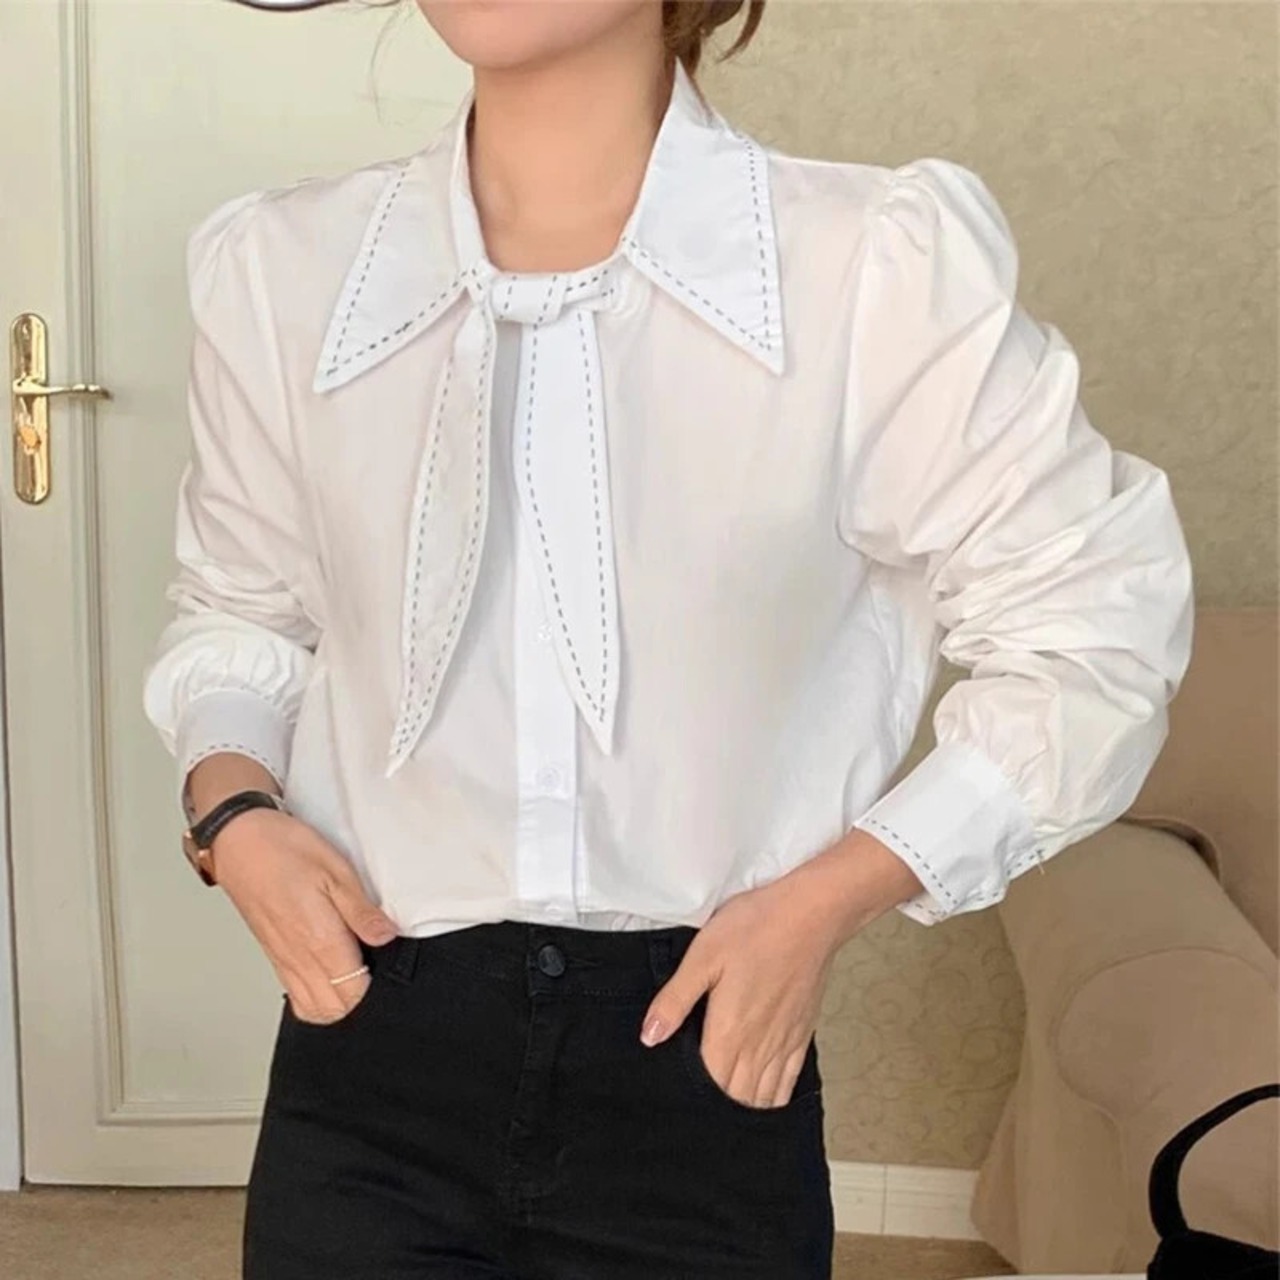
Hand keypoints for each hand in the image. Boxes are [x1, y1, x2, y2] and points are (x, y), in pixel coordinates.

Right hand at [210, 808, 399, 1023]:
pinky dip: (314, 994)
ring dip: (335, 1001)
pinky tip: (327, 970)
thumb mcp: (337, 871)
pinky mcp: (272, 954)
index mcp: (320, 939)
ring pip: (312, 1008)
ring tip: (352, 971)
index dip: (375, 985)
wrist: (240, 842)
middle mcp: (298, 957)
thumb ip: (362, 911)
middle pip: (334, 1009)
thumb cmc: (286, 849)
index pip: (353, 992)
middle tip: (372, 967)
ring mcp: (283, 959)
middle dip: (357, 998)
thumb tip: (386, 936)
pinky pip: (294, 992)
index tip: (385, 964)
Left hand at [637, 871, 844, 1108]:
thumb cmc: (754, 928)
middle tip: (695, 1123)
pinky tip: (766, 1105)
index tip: (676, 1112)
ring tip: (725, 1124)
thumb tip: (649, 1037)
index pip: (708, 1086)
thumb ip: (675, 1000)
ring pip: (762, 1096)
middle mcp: (759, 1046)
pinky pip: (788, 1081)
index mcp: (729, 1031)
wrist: (810, 915)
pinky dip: (775, 1099)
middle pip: (735, 1098)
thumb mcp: (703, 955)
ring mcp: (784, 1042)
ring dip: (744, 1111)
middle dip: (716, 1114)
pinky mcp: (802, 1033)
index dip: (692, 1103)